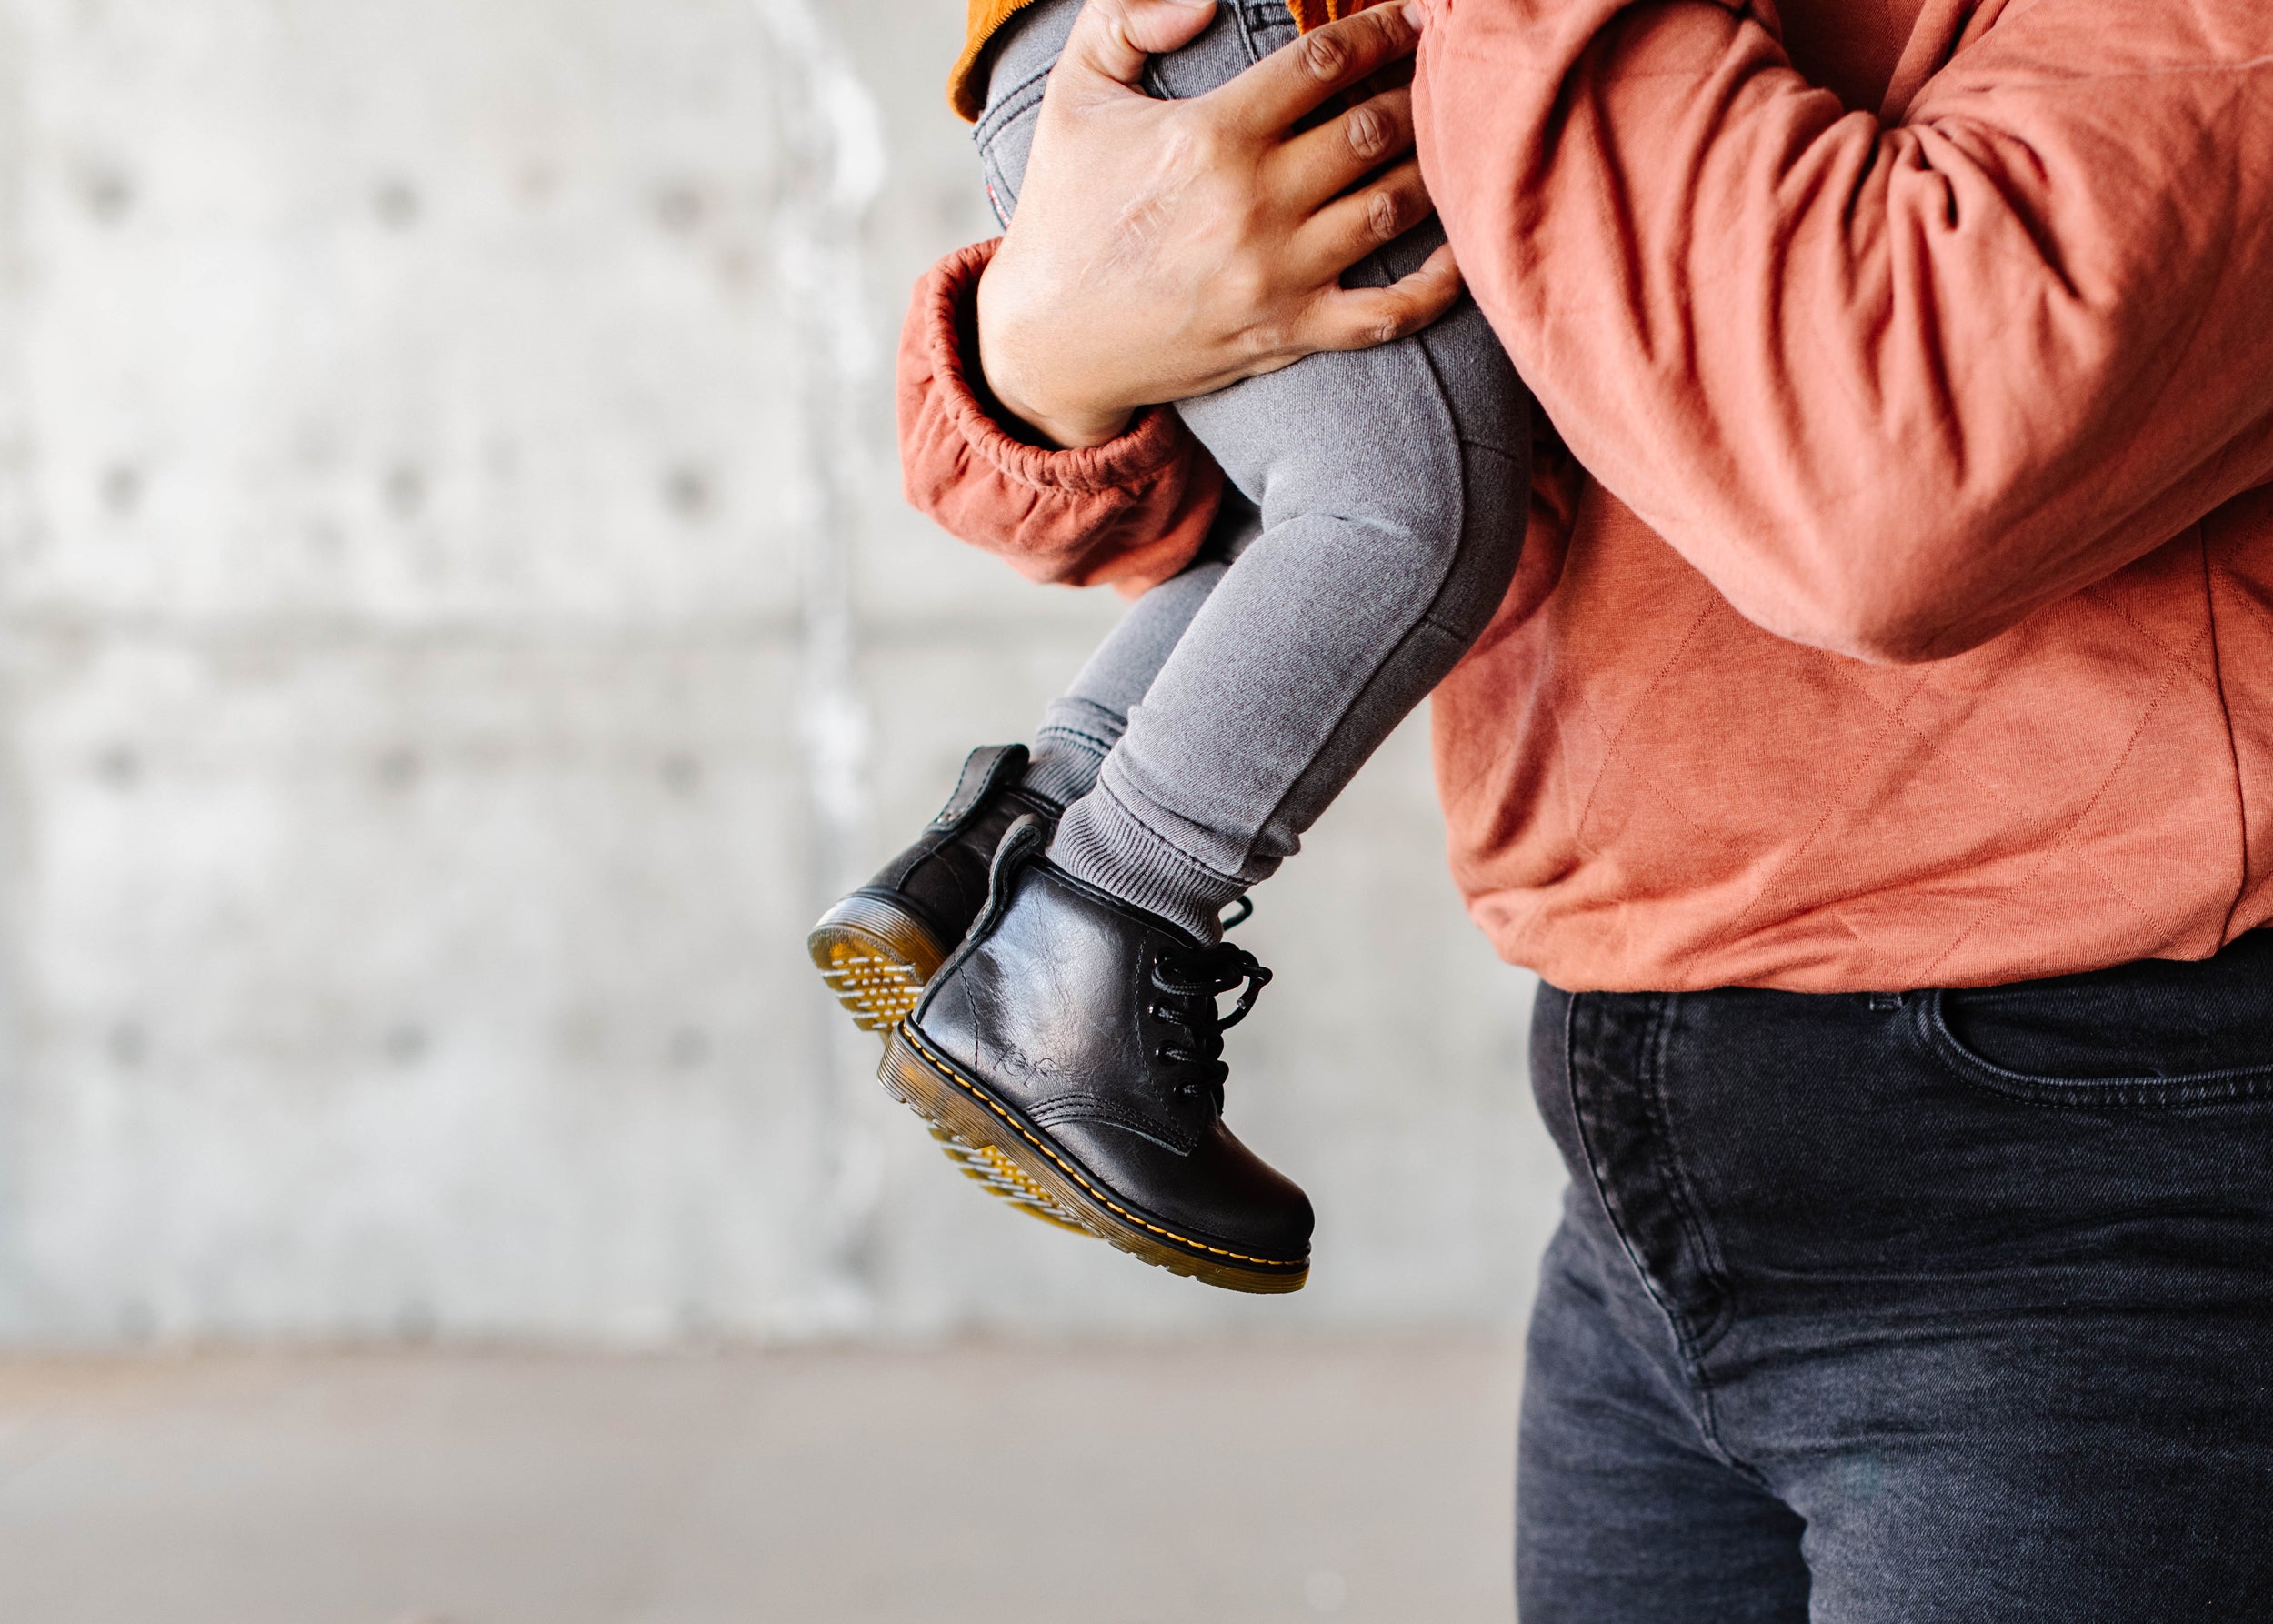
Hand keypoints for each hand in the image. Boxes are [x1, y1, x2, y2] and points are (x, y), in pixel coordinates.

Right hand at [975, 0, 1461, 447]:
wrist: (1045, 340)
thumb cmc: (1064, 210)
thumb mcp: (1074, 95)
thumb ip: (1125, 18)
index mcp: (1211, 134)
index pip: (1326, 61)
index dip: (1384, 26)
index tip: (1419, 13)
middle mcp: (1253, 203)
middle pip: (1374, 128)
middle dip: (1418, 91)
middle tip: (1441, 75)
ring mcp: (1276, 274)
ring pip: (1393, 207)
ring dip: (1431, 167)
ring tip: (1447, 142)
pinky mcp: (1287, 333)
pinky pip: (1388, 312)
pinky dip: (1435, 284)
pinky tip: (1458, 250)